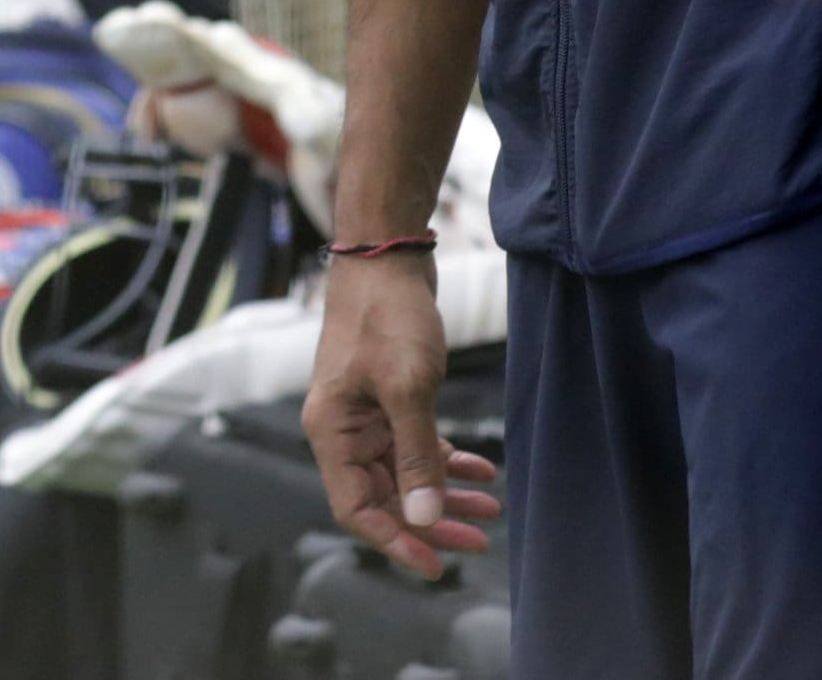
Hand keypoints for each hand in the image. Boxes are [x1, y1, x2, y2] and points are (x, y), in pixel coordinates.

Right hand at [300, 253, 500, 578]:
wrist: (387, 257)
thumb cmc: (386, 316)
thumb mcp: (407, 388)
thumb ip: (416, 456)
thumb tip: (424, 518)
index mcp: (331, 432)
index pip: (357, 508)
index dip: (396, 540)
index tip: (437, 564)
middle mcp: (343, 430)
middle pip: (385, 497)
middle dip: (431, 521)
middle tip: (478, 540)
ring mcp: (367, 415)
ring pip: (406, 474)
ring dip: (446, 493)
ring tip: (490, 509)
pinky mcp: (391, 398)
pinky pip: (418, 445)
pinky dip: (448, 460)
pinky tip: (482, 469)